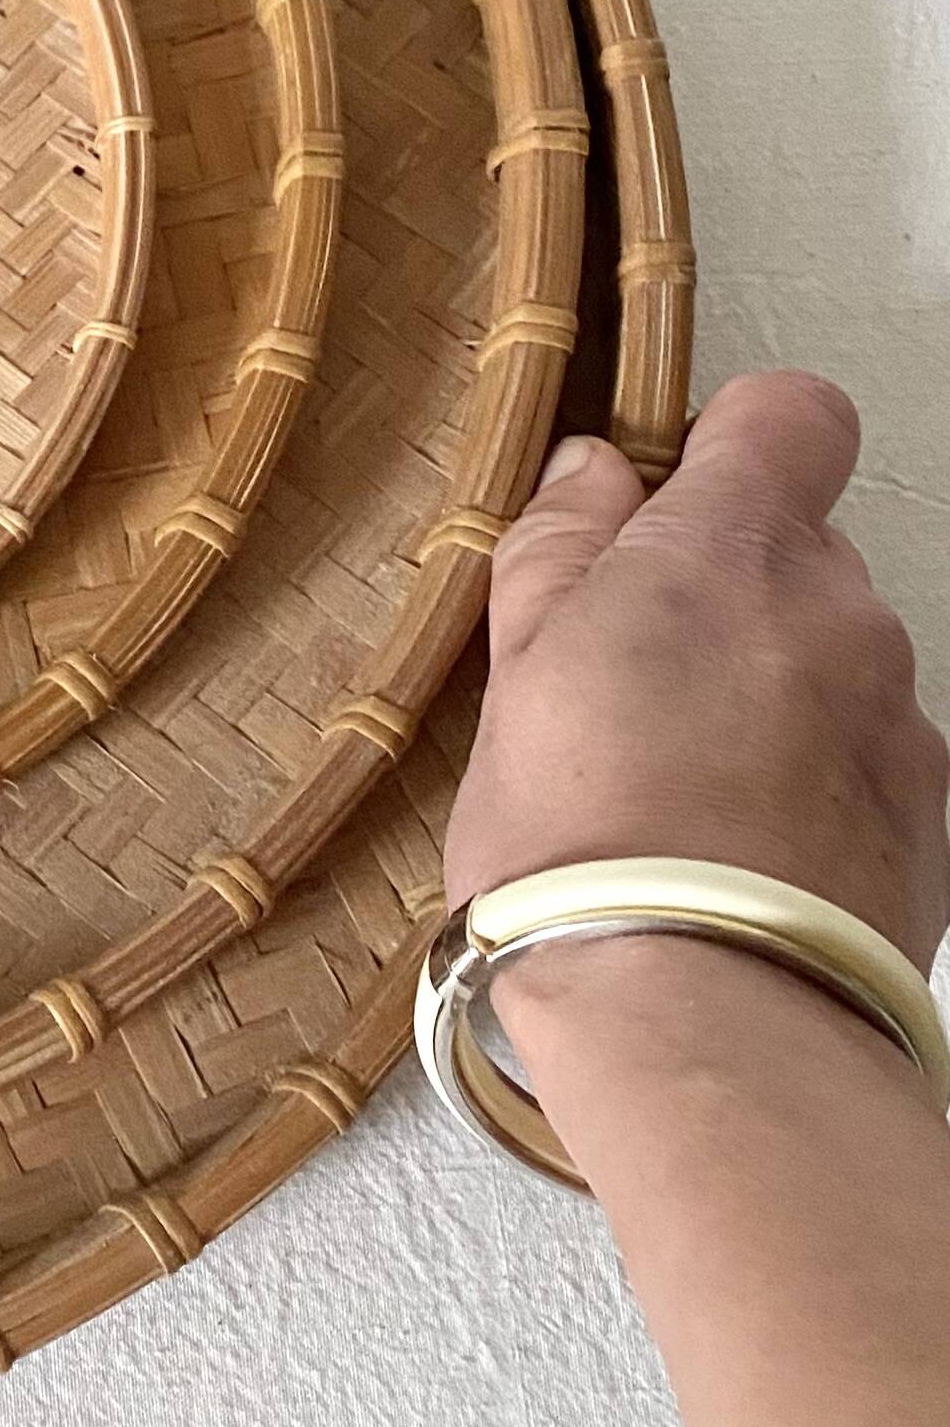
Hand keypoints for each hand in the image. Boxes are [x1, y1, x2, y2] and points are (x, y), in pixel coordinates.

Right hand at [445, 369, 949, 970]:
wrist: (699, 1011)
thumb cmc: (582, 835)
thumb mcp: (517, 669)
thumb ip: (562, 547)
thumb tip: (593, 471)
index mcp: (732, 551)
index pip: (787, 415)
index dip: (725, 444)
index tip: (655, 507)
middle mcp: (842, 611)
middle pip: (796, 551)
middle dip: (720, 593)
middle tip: (621, 681)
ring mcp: (900, 715)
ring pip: (827, 658)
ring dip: (762, 689)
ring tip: (669, 783)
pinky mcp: (930, 812)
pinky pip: (863, 754)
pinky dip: (806, 777)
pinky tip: (732, 844)